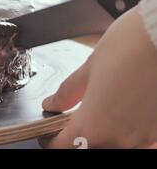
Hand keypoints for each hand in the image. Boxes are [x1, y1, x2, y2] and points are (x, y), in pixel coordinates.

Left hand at [42, 7, 156, 147]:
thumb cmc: (132, 45)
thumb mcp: (90, 67)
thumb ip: (68, 92)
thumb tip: (52, 104)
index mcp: (93, 124)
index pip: (62, 147)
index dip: (51, 141)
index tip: (49, 133)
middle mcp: (119, 139)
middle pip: (88, 149)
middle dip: (77, 139)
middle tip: (72, 122)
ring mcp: (143, 138)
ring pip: (114, 147)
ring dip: (103, 137)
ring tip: (102, 115)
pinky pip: (138, 141)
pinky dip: (127, 133)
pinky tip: (125, 115)